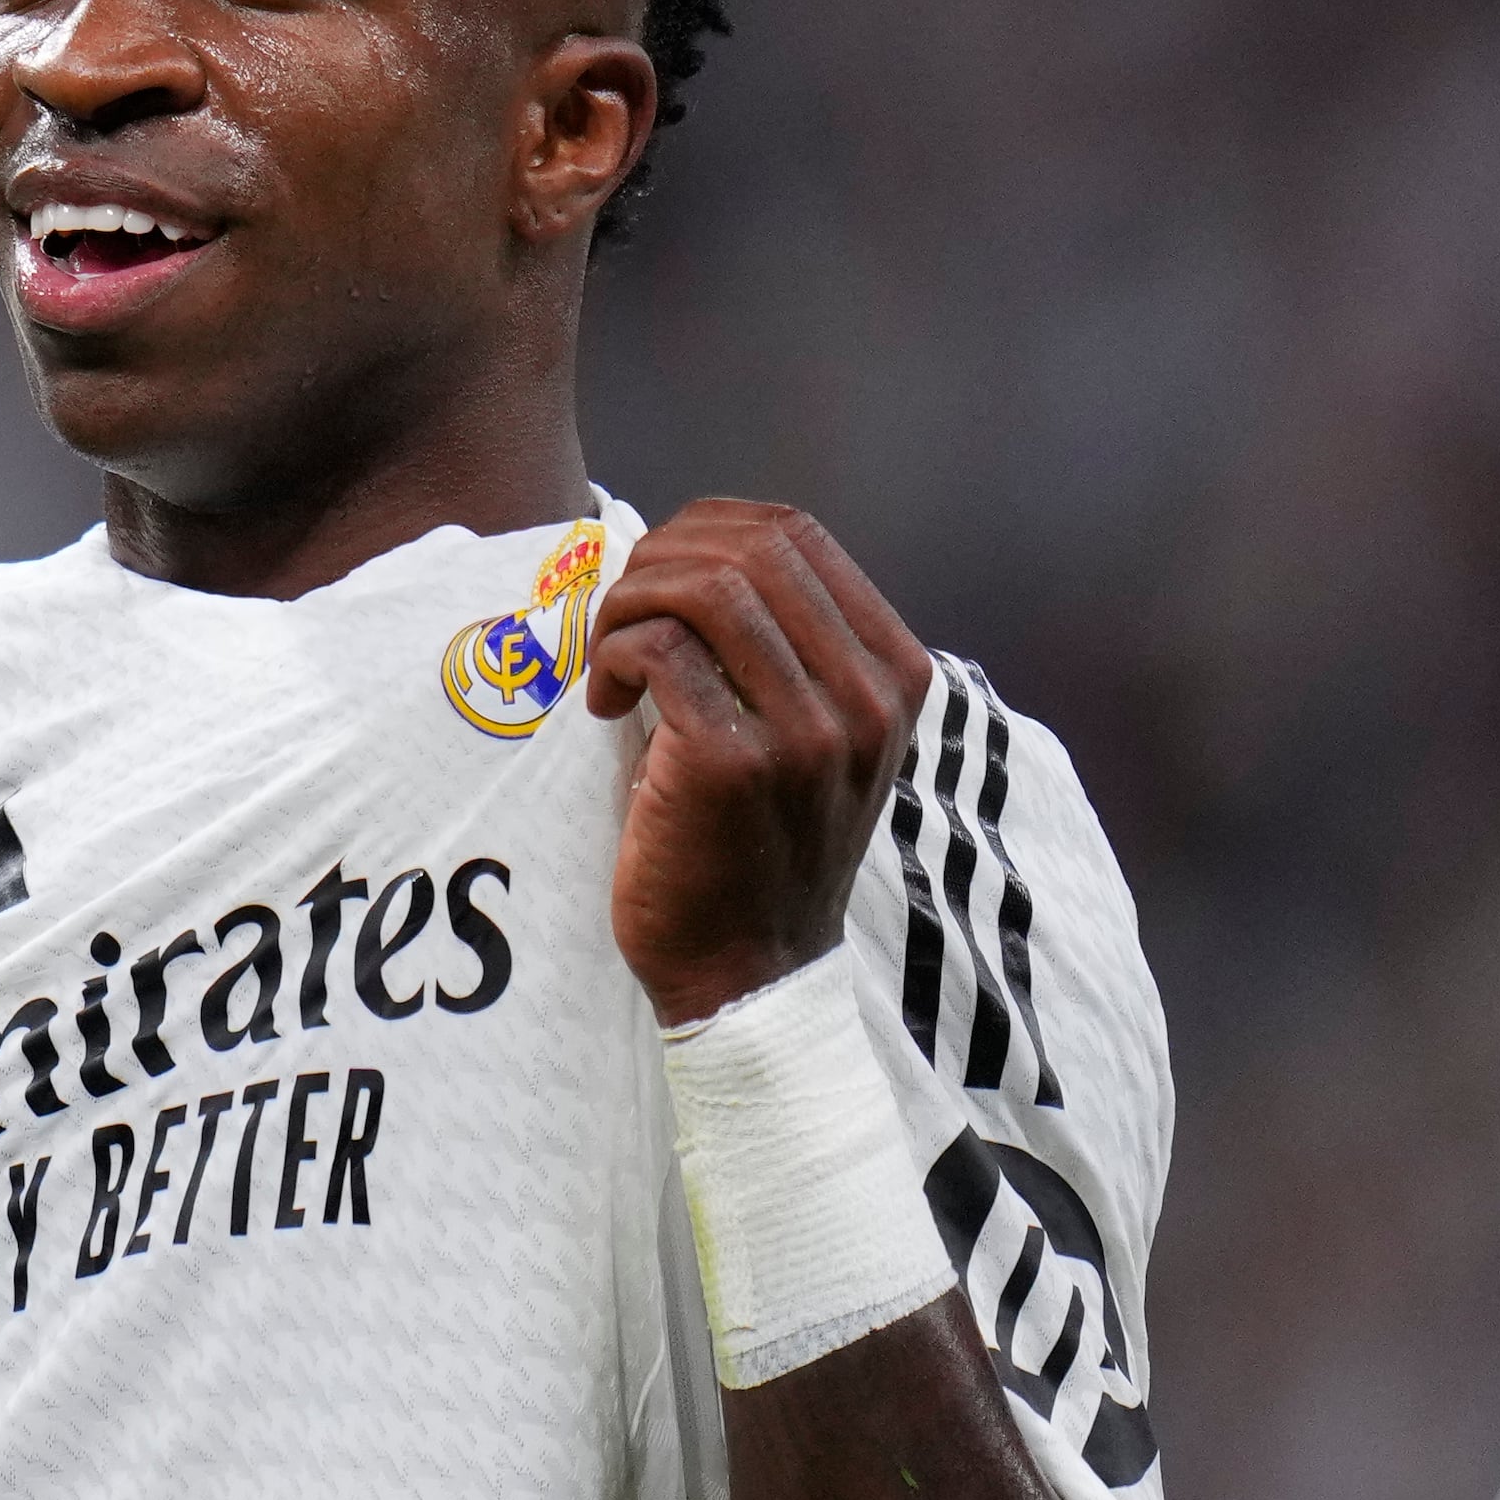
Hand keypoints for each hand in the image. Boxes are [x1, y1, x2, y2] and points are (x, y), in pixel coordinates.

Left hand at [584, 501, 931, 1025]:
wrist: (749, 968)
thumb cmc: (757, 840)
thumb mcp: (809, 733)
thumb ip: (782, 646)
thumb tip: (687, 548)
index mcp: (892, 674)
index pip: (794, 535)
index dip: (702, 531)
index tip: (657, 583)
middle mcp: (865, 697)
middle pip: (747, 548)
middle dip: (657, 562)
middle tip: (619, 618)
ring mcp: (807, 731)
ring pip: (703, 587)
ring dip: (630, 605)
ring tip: (610, 659)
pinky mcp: (733, 763)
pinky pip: (659, 649)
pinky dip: (613, 656)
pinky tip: (607, 703)